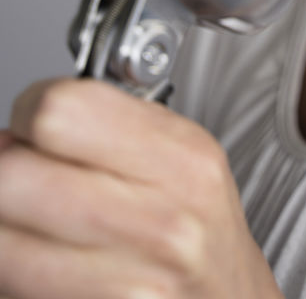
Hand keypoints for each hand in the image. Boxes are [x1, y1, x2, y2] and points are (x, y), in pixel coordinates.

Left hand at [0, 77, 281, 297]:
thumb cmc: (197, 227)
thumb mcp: (179, 154)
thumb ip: (107, 125)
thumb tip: (15, 134)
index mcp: (182, 160)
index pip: (58, 113)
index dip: (30, 113)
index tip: (34, 126)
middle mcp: (162, 223)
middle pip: (15, 178)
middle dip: (7, 173)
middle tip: (27, 177)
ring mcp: (132, 285)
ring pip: (3, 247)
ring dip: (6, 230)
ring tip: (34, 223)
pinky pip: (19, 289)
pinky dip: (17, 276)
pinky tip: (47, 262)